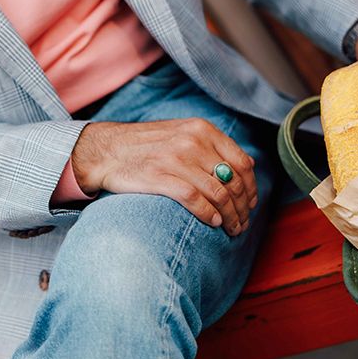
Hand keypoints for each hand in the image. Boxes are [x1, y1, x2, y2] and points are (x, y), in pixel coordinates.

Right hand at [70, 118, 257, 234]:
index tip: (250, 204)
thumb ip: (212, 146)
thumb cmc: (146, 145)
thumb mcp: (182, 133)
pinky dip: (209, 215)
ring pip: (219, 194)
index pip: (241, 162)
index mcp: (202, 129)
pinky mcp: (160, 178)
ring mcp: (176, 160)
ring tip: (231, 229)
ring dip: (230, 217)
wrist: (106, 150)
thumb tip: (245, 166)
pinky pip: (196, 201)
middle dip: (242, 208)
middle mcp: (193, 142)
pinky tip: (212, 223)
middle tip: (242, 223)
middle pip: (233, 182)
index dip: (251, 187)